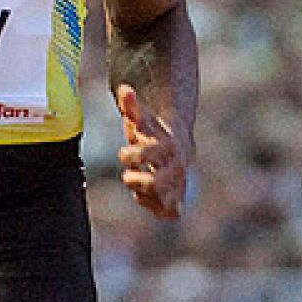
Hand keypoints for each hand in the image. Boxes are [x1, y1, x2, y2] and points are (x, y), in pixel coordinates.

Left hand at [115, 84, 187, 218]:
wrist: (178, 151)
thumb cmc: (154, 136)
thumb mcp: (142, 121)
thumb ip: (132, 107)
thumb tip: (124, 89)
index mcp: (167, 147)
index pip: (151, 153)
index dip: (134, 155)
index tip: (123, 153)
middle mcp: (175, 168)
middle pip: (157, 183)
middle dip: (136, 180)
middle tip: (128, 174)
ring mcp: (177, 185)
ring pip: (163, 200)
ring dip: (143, 193)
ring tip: (136, 182)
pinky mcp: (177, 200)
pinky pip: (168, 212)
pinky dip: (154, 206)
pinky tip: (144, 196)